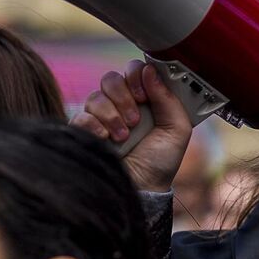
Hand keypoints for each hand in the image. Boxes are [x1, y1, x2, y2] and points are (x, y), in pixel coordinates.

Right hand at [69, 59, 191, 191]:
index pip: (133, 71)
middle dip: (124, 97)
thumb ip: (167, 98)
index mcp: (144, 99)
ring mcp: (101, 118)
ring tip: (123, 136)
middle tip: (135, 119)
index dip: (136, 76)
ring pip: (95, 97)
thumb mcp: (177, 129)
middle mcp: (121, 105)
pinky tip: (106, 140)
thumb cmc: (160, 162)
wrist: (142, 189)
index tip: (144, 95)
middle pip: (111, 79)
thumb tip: (150, 70)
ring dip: (112, 116)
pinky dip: (95, 127)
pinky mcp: (85, 132)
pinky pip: (81, 116)